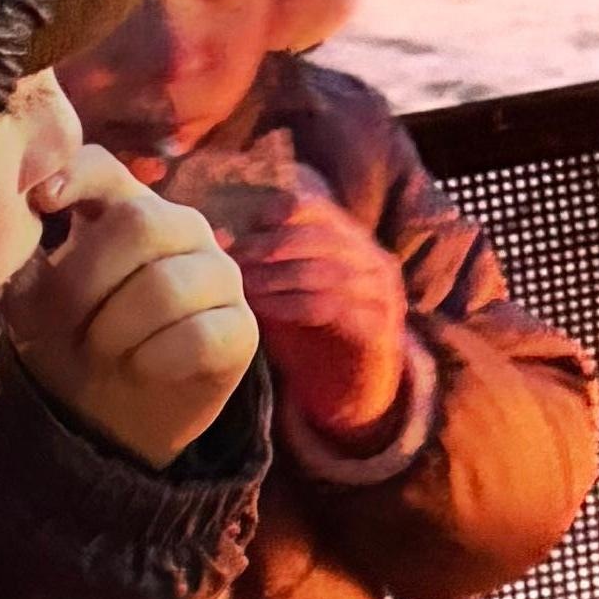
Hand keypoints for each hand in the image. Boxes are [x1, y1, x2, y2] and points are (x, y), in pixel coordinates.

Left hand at [5, 157, 258, 468]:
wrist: (107, 422)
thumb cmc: (68, 344)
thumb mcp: (30, 300)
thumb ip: (17, 255)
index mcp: (122, 207)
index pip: (104, 166)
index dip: (76, 175)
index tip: (44, 201)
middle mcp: (179, 227)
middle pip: (141, 223)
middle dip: (89, 282)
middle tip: (70, 326)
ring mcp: (218, 274)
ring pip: (168, 285)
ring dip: (119, 329)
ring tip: (106, 352)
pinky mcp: (241, 328)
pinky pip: (200, 336)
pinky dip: (157, 360)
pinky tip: (144, 368)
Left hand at [222, 178, 412, 448]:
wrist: (351, 389)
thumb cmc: (310, 335)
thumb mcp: (283, 291)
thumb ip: (258, 263)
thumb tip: (217, 234)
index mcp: (355, 243)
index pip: (317, 209)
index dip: (279, 213)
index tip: (246, 230)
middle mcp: (374, 262)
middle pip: (320, 238)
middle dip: (271, 246)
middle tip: (234, 259)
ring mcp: (381, 296)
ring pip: (325, 271)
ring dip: (277, 276)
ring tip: (243, 286)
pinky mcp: (377, 330)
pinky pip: (330, 308)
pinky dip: (290, 305)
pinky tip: (262, 310)